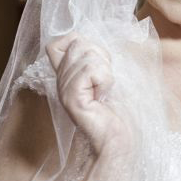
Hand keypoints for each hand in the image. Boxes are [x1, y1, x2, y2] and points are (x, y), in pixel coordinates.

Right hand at [45, 32, 130, 155]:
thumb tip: (94, 40)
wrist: (123, 139)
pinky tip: (104, 97)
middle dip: (101, 57)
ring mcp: (64, 90)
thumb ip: (98, 59)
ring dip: (106, 71)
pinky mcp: (72, 99)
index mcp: (68, 74)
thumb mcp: (110, 76)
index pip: (57, 43)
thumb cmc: (122, 110)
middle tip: (105, 82)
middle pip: (78, 43)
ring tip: (105, 91)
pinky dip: (106, 80)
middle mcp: (61, 81)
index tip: (99, 64)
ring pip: (87, 55)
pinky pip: (90, 71)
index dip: (79, 42)